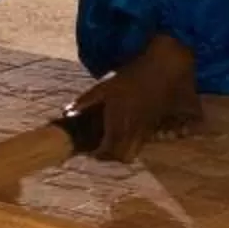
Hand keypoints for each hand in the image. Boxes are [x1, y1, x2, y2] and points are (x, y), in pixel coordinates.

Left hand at [69, 36, 200, 162]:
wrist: (162, 70)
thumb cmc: (131, 77)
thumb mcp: (103, 86)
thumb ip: (85, 101)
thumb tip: (67, 112)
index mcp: (119, 124)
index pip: (108, 151)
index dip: (98, 155)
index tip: (91, 151)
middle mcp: (134, 131)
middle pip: (123, 156)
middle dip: (111, 157)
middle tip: (102, 149)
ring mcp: (147, 129)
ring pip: (135, 152)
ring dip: (123, 152)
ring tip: (114, 142)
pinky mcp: (156, 124)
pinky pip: (144, 142)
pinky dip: (134, 143)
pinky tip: (128, 132)